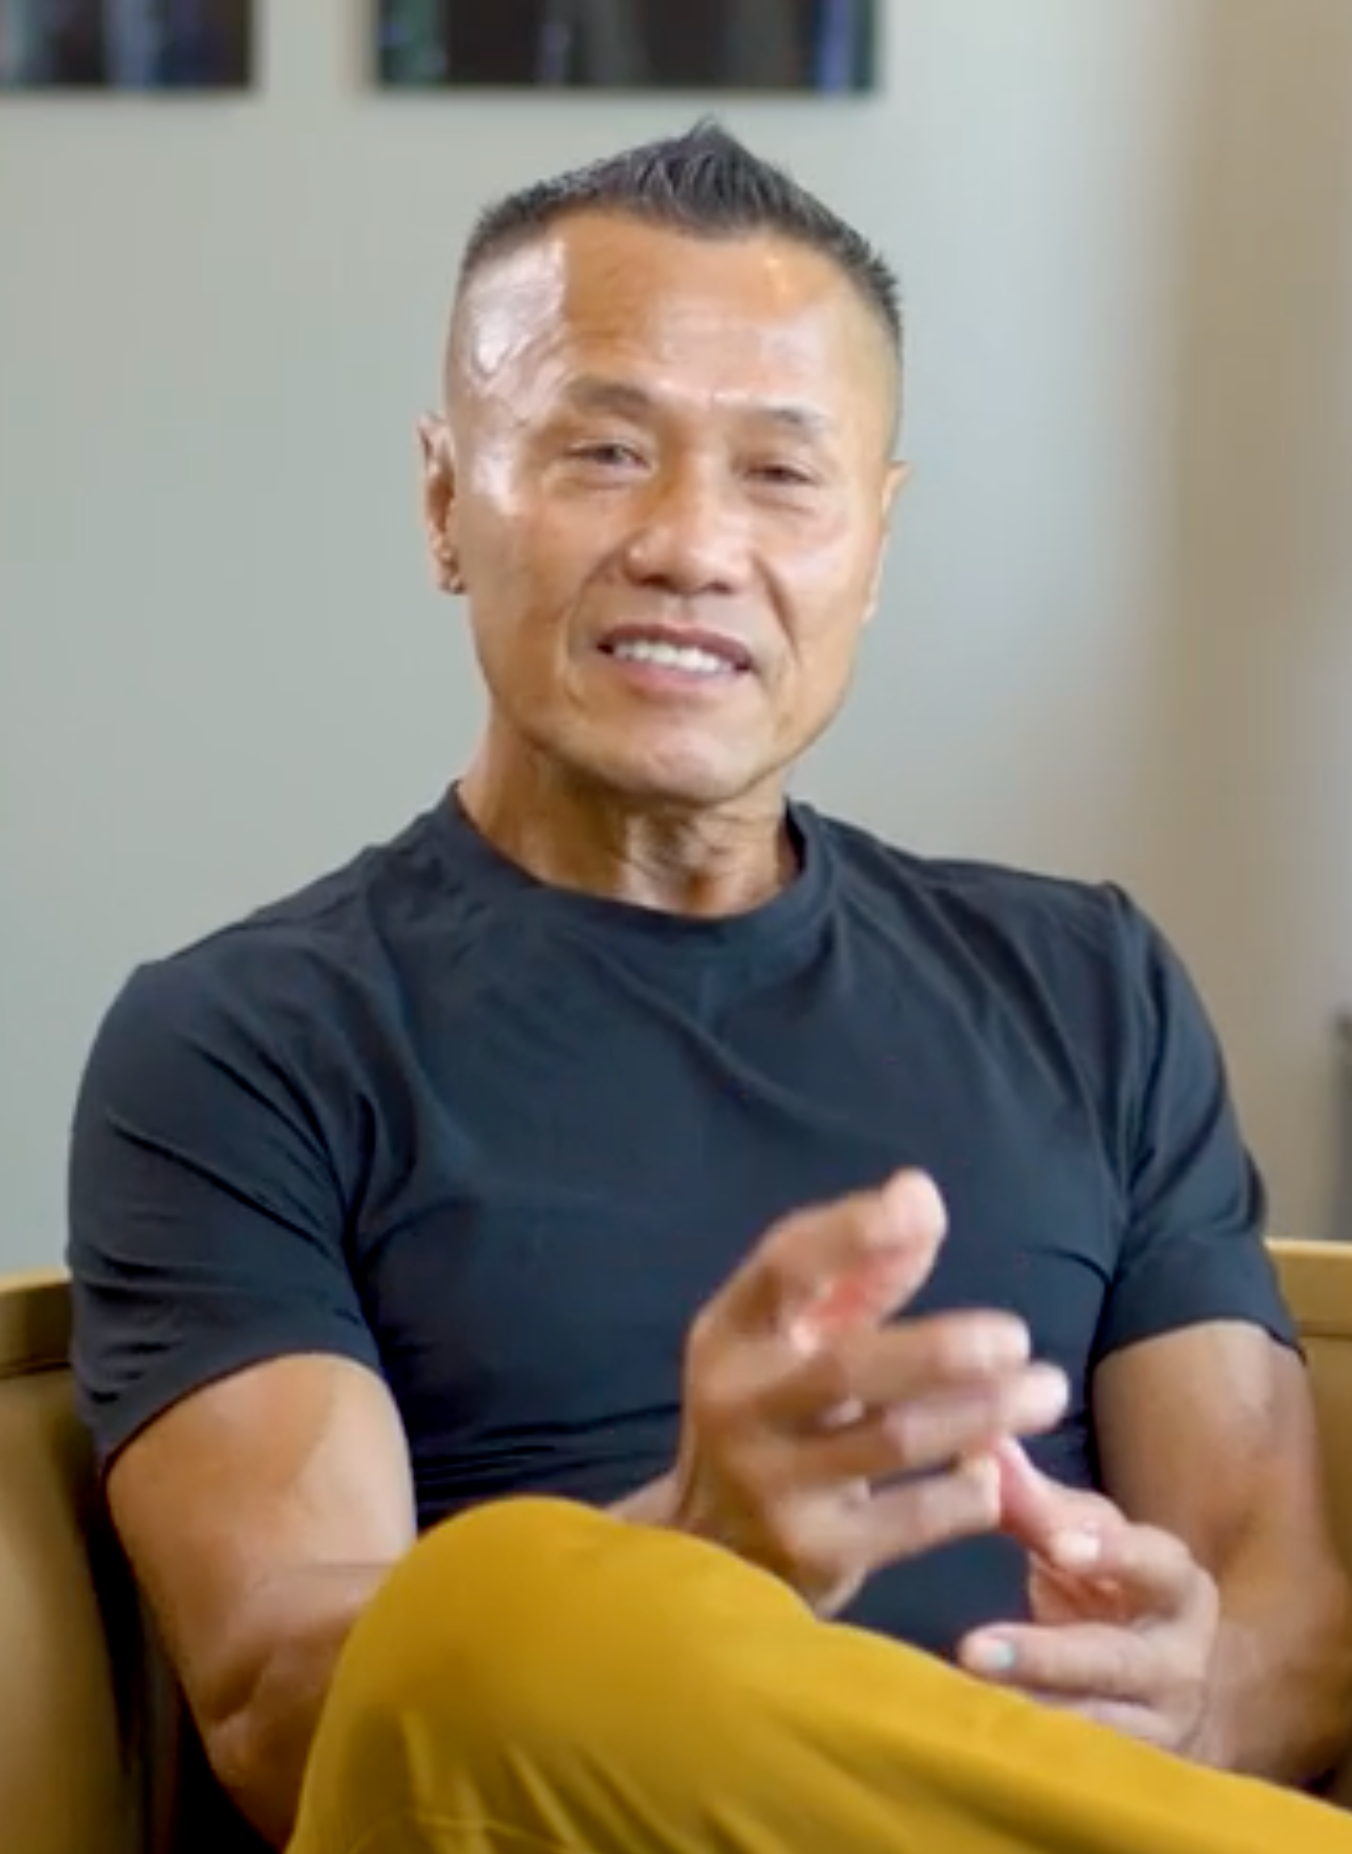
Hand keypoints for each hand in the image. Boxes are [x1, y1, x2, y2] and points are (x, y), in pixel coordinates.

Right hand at [670, 1173, 1069, 1614]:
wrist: (712, 1553)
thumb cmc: (774, 1415)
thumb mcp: (793, 1340)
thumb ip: (860, 1274)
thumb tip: (920, 1193)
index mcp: (730, 1333)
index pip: (784, 1267)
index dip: (851, 1232)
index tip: (923, 1206)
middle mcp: (739, 1404)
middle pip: (849, 1367)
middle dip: (943, 1350)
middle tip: (1018, 1338)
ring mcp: (771, 1483)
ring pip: (893, 1441)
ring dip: (981, 1413)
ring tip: (1045, 1393)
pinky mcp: (814, 1553)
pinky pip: (910, 1522)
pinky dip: (964, 1492)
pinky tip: (995, 1471)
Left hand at [957, 1441, 1220, 1756]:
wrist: (1166, 1692)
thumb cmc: (1112, 1591)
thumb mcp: (1085, 1542)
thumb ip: (1035, 1499)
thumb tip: (981, 1440)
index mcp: (1175, 1584)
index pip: (1155, 1563)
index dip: (1111, 1553)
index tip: (1057, 1544)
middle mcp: (1178, 1659)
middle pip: (1117, 1659)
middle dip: (1046, 1655)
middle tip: (972, 1646)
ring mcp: (1154, 1726)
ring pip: (1094, 1725)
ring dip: (1027, 1711)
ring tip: (962, 1695)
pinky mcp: (1125, 1770)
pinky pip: (1077, 1764)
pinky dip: (1030, 1750)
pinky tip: (979, 1735)